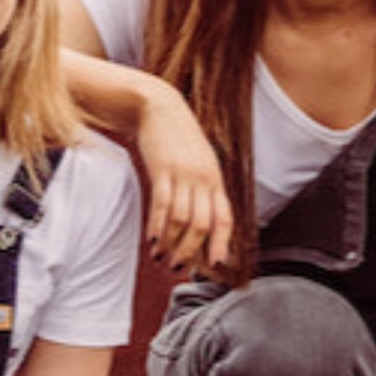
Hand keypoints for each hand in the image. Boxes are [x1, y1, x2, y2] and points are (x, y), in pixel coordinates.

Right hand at [138, 90, 233, 273]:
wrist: (158, 106)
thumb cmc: (177, 139)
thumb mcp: (198, 162)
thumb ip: (202, 188)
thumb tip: (201, 221)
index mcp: (215, 180)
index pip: (224, 218)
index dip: (222, 243)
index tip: (217, 266)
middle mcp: (204, 179)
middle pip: (203, 224)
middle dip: (192, 252)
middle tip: (179, 268)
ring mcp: (183, 174)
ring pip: (182, 219)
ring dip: (171, 244)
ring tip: (161, 258)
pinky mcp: (162, 169)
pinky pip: (162, 205)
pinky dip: (157, 227)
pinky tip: (151, 241)